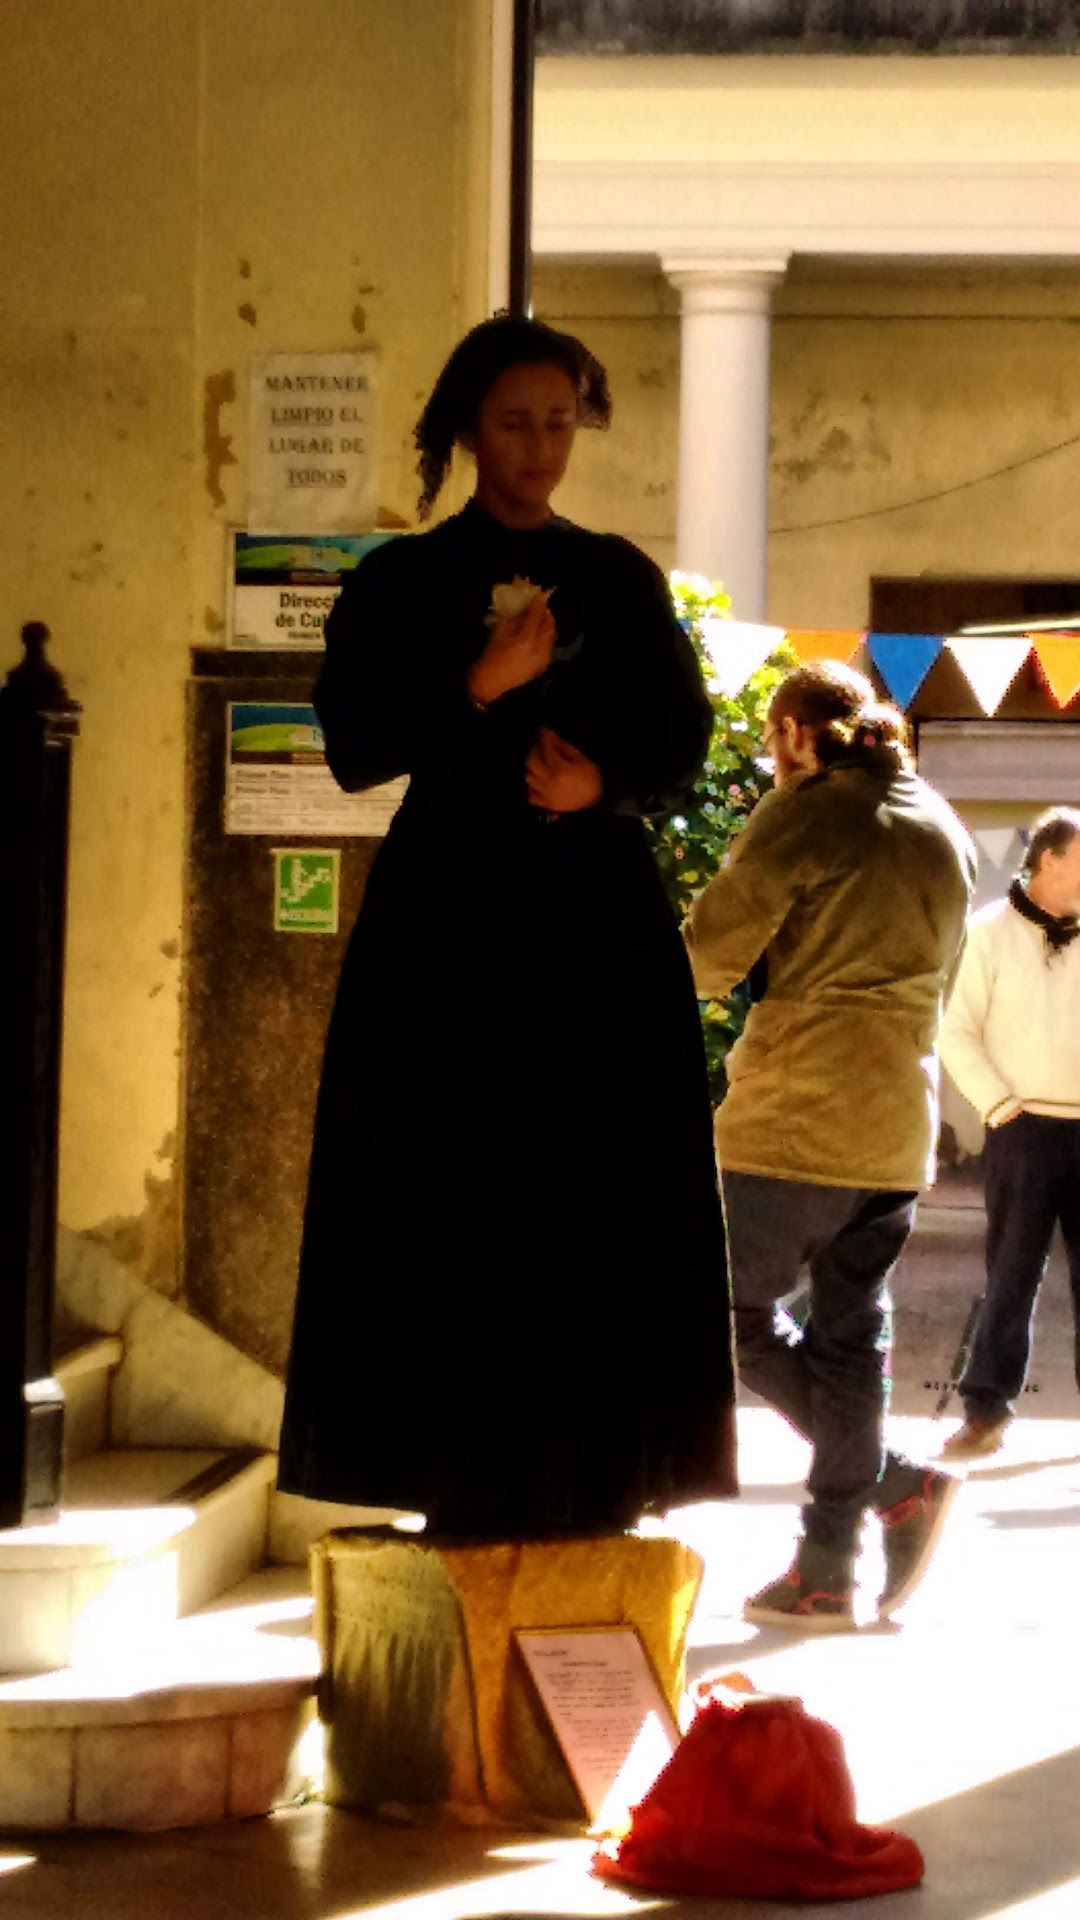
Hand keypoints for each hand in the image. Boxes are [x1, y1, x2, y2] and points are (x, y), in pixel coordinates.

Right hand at [468, 591, 555, 706]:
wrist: (491, 683)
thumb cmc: (491, 657)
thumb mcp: (499, 634)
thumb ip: (515, 621)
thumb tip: (525, 613)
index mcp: (526, 639)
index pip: (537, 616)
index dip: (538, 604)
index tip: (537, 597)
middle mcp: (539, 648)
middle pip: (549, 625)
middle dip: (547, 614)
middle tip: (541, 608)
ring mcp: (543, 658)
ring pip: (552, 637)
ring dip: (548, 626)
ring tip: (541, 620)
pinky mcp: (543, 666)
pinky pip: (549, 647)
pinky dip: (547, 638)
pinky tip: (540, 636)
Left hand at [526, 728, 602, 812]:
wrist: (597, 803)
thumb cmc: (592, 779)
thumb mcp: (581, 759)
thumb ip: (564, 747)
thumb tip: (551, 737)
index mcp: (560, 768)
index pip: (546, 748)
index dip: (544, 737)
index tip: (544, 731)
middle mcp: (549, 780)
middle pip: (531, 761)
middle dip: (535, 751)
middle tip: (541, 747)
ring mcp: (546, 793)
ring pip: (529, 777)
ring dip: (533, 767)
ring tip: (540, 763)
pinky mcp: (546, 804)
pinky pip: (531, 796)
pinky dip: (532, 787)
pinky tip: (538, 781)